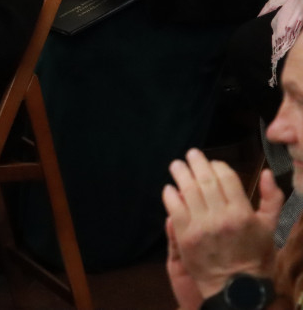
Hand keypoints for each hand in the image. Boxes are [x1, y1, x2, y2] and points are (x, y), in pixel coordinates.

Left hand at [162, 149, 281, 299]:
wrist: (235, 286)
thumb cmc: (254, 255)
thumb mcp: (270, 227)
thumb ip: (271, 198)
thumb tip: (266, 172)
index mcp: (242, 213)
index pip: (226, 177)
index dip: (218, 166)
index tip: (213, 163)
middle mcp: (220, 217)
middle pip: (204, 180)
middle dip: (196, 163)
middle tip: (191, 154)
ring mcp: (200, 226)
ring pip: (187, 190)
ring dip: (180, 173)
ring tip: (177, 165)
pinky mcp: (184, 236)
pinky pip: (174, 208)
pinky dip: (170, 195)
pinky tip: (169, 188)